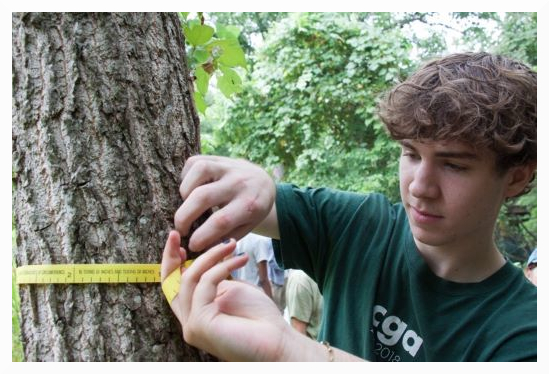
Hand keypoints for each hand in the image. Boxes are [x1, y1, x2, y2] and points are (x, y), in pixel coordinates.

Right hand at [161, 230, 290, 360]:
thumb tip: (206, 263)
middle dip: (170, 256)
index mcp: (196, 314)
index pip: (174, 287)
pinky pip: (204, 285)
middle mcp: (190, 322)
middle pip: (169, 284)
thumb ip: (215, 280)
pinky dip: (221, 268)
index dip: (171, 263)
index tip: (178, 241)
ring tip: (232, 245)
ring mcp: (192, 326)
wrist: (278, 343)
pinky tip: (240, 259)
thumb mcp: (234, 291)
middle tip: (174, 233)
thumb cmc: (261, 320)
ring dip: (210, 256)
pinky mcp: (199, 325)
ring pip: (188, 279)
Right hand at [174, 155, 275, 251]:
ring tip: (185, 206)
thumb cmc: (251, 211)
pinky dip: (185, 177)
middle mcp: (239, 183)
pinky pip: (194, 162)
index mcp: (250, 205)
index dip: (201, 236)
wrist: (263, 183)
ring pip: (199, 170)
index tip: (191, 245)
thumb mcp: (247, 227)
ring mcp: (229, 167)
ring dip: (184, 191)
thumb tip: (200, 248)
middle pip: (203, 197)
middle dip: (184, 216)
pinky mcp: (218, 158)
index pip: (221, 222)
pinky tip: (188, 190)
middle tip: (181, 229)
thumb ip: (226, 237)